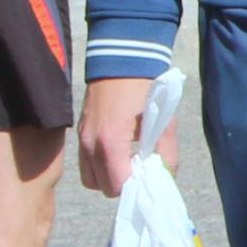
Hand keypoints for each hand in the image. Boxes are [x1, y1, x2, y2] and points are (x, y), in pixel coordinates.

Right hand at [77, 76, 167, 197]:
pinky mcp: (80, 133)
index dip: (135, 187)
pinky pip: (85, 164)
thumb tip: (165, 176)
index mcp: (110, 142)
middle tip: (141, 170)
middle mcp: (90, 144)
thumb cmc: (146, 89)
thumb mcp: (163, 121)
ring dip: (109, 177)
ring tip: (129, 162)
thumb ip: (166, 152)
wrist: (122, 59)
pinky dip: (100, 166)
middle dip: (123, 184)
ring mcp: (82, 139)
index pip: (117, 185)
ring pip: (90, 179)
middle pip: (102, 187)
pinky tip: (120, 154)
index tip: (149, 177)